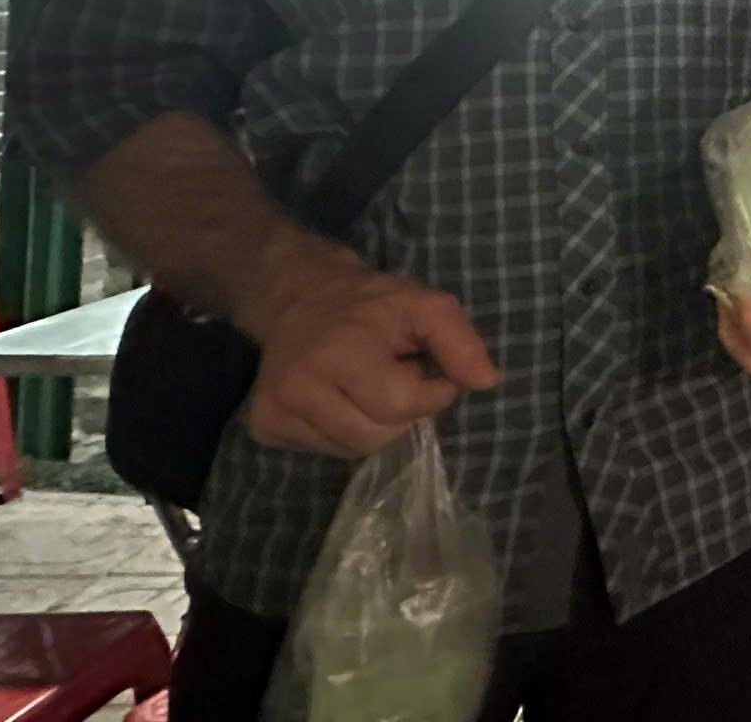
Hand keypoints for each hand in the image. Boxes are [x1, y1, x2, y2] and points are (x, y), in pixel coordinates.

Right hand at [233, 244, 499, 460]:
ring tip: (363, 386)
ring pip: (351, 450)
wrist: (299, 298)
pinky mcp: (263, 426)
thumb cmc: (371, 305)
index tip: (423, 369)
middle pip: (377, 436)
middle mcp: (300, 384)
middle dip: (399, 413)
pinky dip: (341, 431)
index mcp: (341, 351)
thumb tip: (487, 381)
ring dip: (371, 425)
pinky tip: (336, 399)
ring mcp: (276, 409)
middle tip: (390, 377)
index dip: (428, 393)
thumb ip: (460, 341)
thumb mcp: (425, 305)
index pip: (402, 405)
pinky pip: (323, 451)